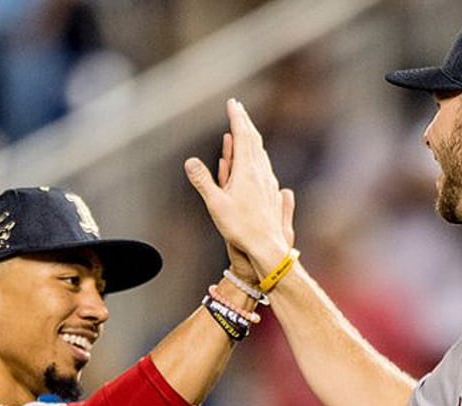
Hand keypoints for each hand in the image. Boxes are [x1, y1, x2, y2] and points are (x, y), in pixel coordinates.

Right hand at [186, 99, 295, 274]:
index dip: (236, 118)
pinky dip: (256, 153)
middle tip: (237, 107)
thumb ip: (203, 181)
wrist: (267, 246)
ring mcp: (268, 181)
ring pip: (260, 152)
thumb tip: (190, 161)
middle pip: (253, 140)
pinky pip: (263, 165)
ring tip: (245, 127)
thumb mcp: (215, 204)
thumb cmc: (240, 228)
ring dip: (251, 136)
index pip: (242, 136)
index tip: (232, 103)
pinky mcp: (271, 192)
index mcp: (247, 171)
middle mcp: (261, 172)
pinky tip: (256, 157)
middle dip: (244, 121)